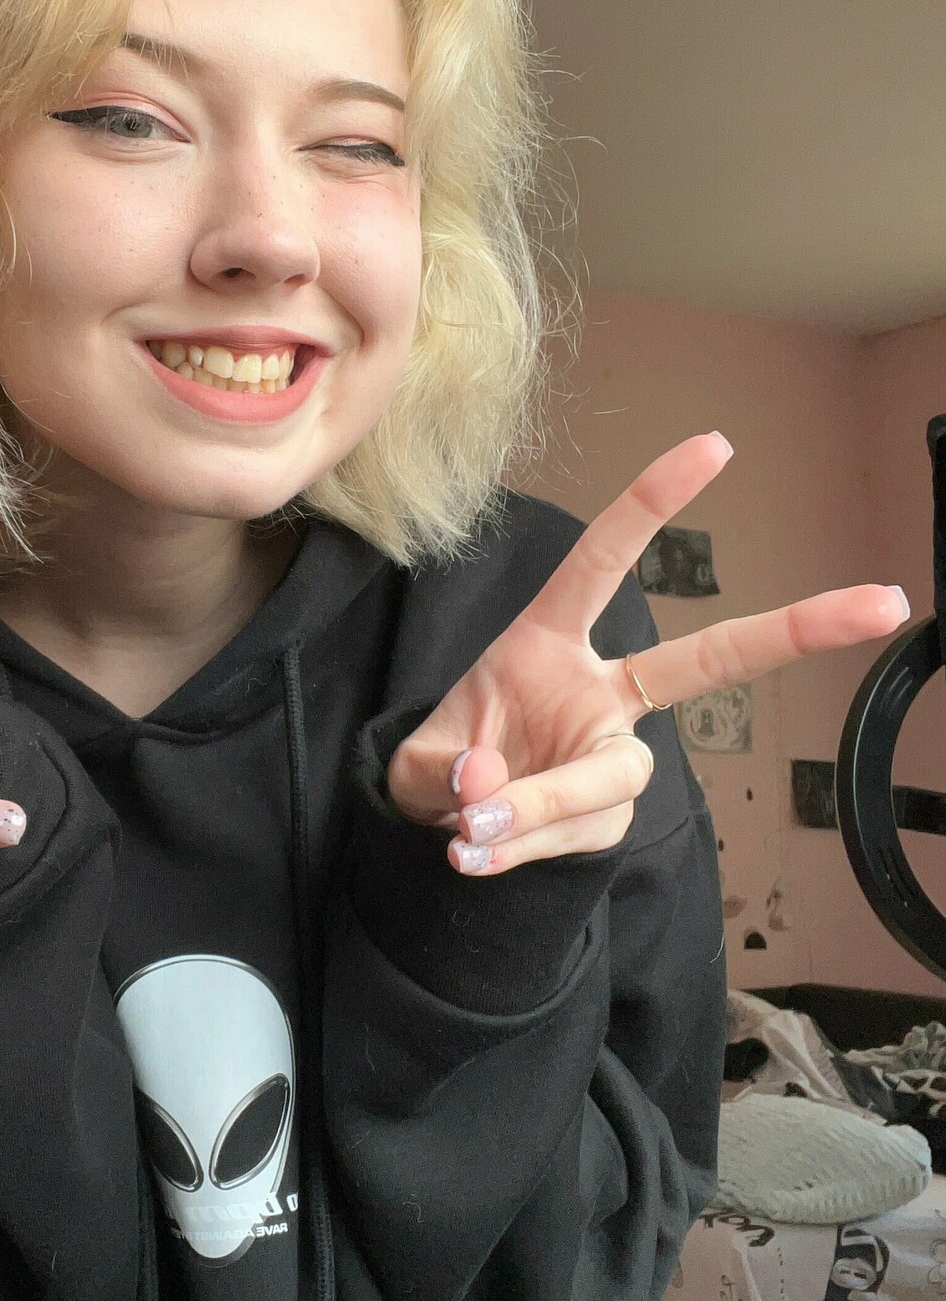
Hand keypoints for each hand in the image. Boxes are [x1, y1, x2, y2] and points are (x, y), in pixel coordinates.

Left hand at [387, 433, 909, 875]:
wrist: (441, 830)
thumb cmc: (442, 767)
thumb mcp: (418, 764)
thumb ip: (448, 773)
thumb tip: (492, 788)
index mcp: (548, 644)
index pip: (602, 562)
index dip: (651, 505)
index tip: (715, 446)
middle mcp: (599, 696)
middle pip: (707, 661)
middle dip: (795, 629)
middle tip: (882, 600)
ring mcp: (612, 758)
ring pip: (607, 780)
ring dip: (537, 808)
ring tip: (470, 830)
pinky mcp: (610, 819)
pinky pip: (575, 835)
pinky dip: (521, 849)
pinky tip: (475, 854)